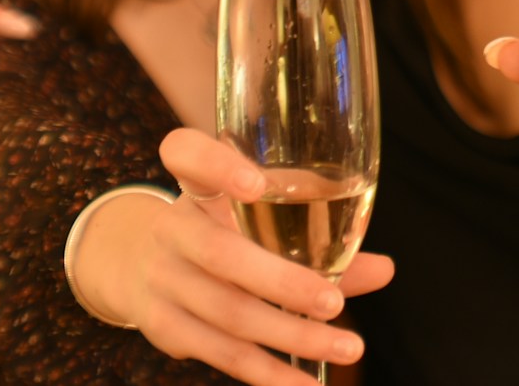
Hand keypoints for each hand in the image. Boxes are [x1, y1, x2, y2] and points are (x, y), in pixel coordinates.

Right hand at [85, 129, 392, 384]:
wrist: (135, 263)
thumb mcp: (255, 214)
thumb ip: (316, 233)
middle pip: (221, 254)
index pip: (187, 156)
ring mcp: (162, 279)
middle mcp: (172, 227)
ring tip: (346, 348)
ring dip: (292, 336)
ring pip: (229, 313)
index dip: (217, 166)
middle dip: (282, 282)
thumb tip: (383, 269)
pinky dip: (267, 373)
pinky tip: (304, 383)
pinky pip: (221, 353)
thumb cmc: (220, 228)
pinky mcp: (164, 326)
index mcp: (195, 183)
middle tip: (335, 302)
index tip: (256, 182)